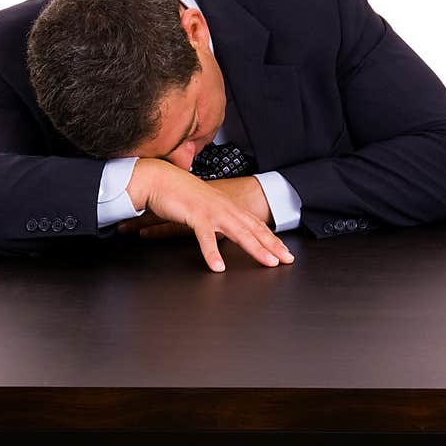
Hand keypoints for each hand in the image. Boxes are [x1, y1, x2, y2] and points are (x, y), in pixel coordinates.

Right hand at [123, 159, 293, 271]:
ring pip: (239, 232)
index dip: (271, 238)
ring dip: (255, 248)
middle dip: (272, 245)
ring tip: (268, 263)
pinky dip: (212, 253)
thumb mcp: (204, 205)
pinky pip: (206, 237)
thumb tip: (222, 230)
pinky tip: (218, 267)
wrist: (159, 178)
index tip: (284, 251)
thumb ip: (215, 217)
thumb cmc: (178, 192)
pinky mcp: (195, 215)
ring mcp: (212, 211)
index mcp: (227, 205)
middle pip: (254, 229)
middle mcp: (224, 207)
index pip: (255, 223)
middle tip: (287, 259)